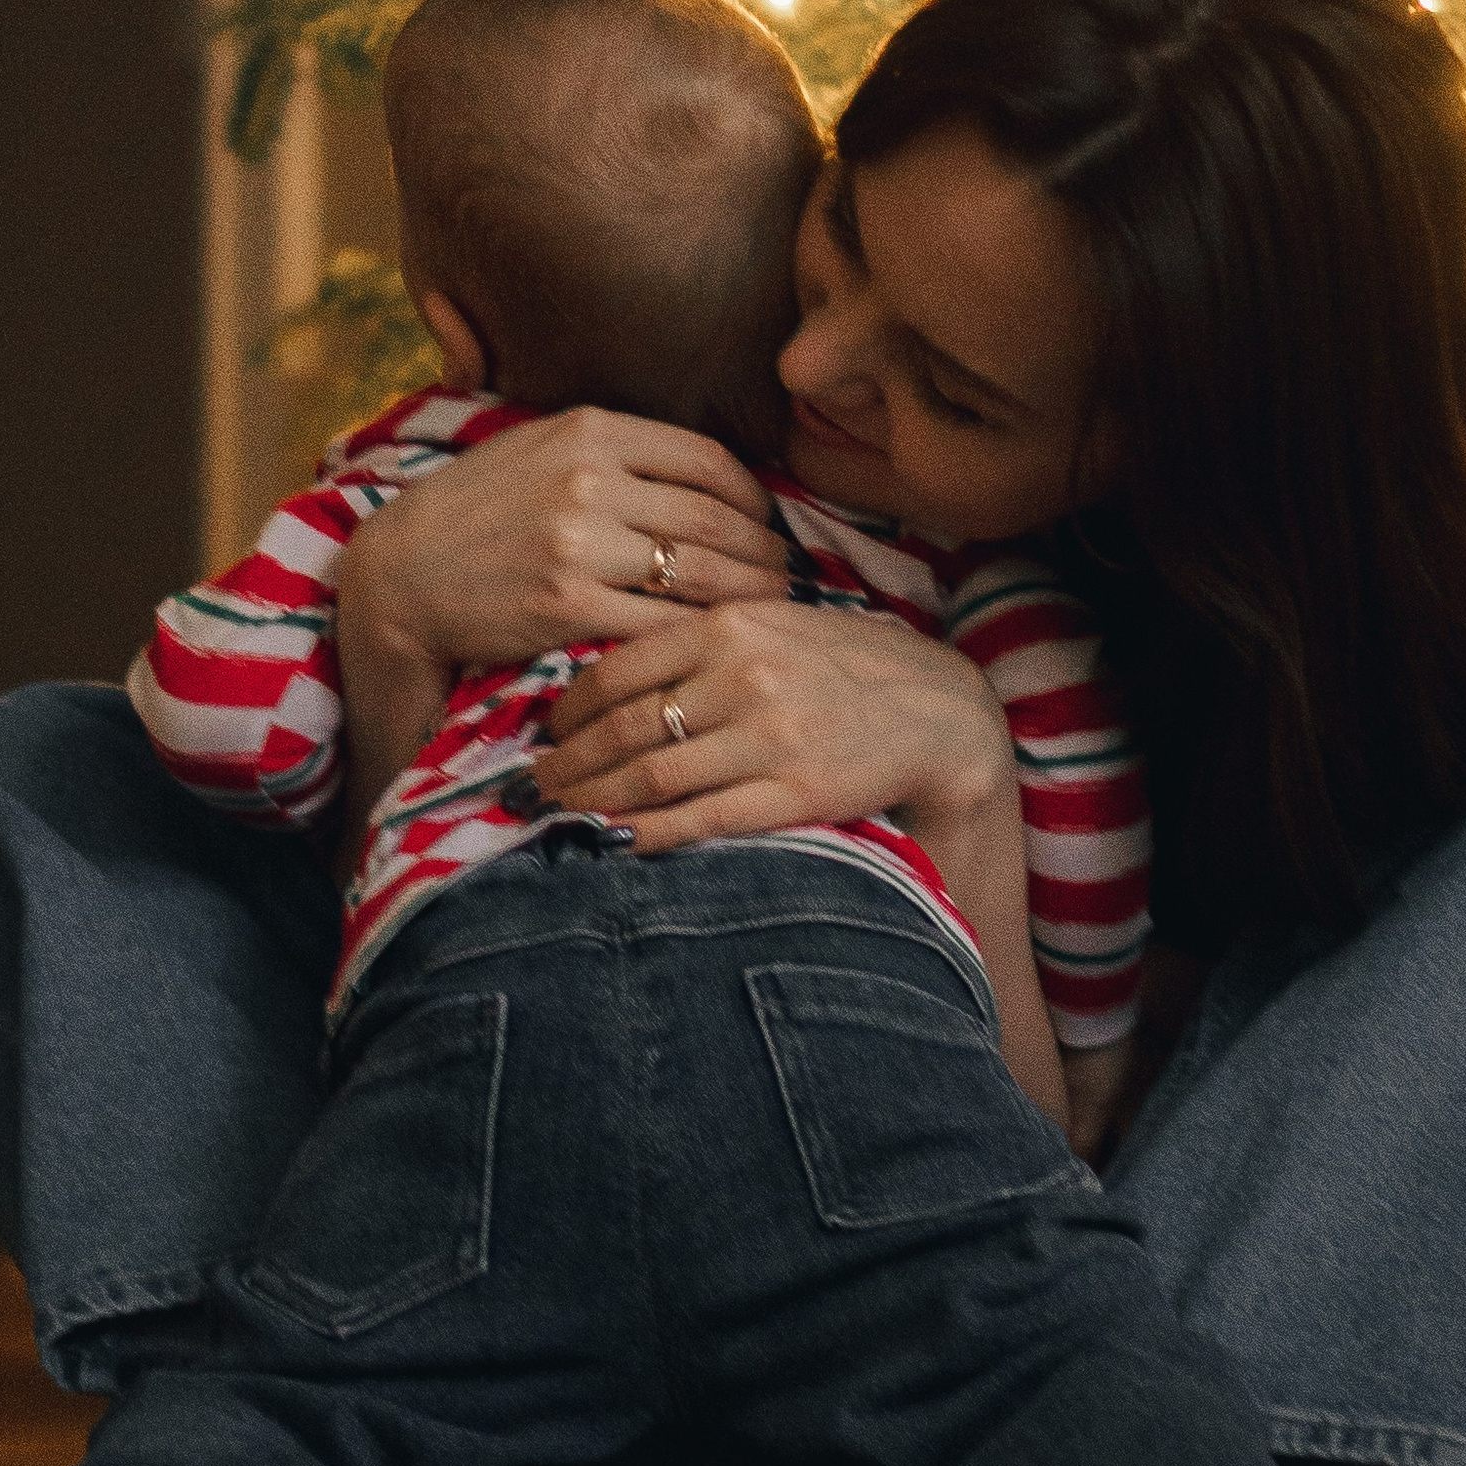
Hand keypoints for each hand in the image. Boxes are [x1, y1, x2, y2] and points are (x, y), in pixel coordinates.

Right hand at [345, 409, 788, 673]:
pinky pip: (659, 621)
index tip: (768, 523)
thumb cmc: (476, 513)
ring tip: (771, 609)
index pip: (708, 461)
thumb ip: (612, 449)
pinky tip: (717, 642)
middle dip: (766, 551)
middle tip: (789, 575)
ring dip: (749, 594)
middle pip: (715, 518)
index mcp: (590, 431)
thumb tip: (700, 468)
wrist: (401, 574)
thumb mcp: (538, 447)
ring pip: (700, 571)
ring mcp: (578, 543)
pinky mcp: (567, 605)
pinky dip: (699, 633)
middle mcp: (588, 480)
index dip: (754, 497)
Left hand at [536, 598, 1011, 856]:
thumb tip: (612, 675)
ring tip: (556, 815)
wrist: (936, 712)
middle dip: (567, 761)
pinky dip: (650, 833)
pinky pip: (701, 818)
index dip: (569, 707)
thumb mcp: (774, 623)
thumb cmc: (844, 665)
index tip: (545, 731)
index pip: (620, 668)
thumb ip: (701, 641)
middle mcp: (743, 675)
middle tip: (528, 784)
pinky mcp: (793, 793)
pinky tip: (615, 842)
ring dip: (593, 802)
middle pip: (624, 726)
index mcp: (730, 624)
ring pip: (652, 775)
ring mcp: (769, 737)